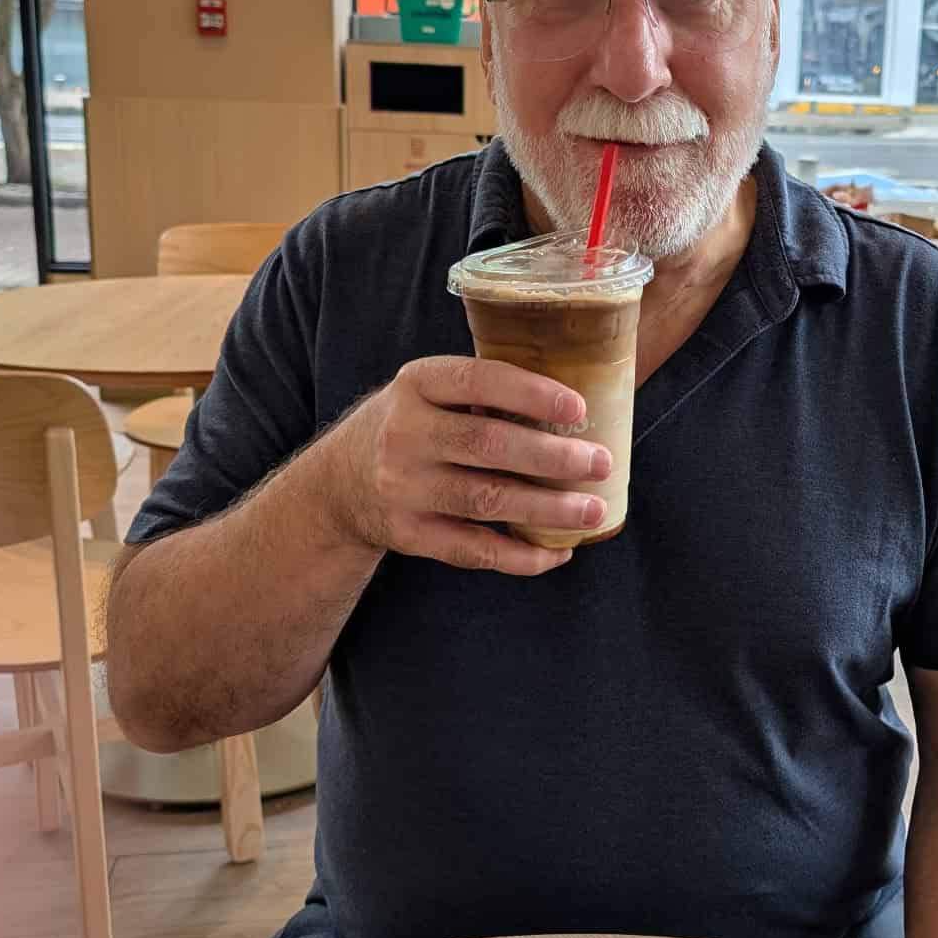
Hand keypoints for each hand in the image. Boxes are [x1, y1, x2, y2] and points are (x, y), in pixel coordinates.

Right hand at [320, 355, 613, 575]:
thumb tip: (583, 404)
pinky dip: (521, 556)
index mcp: (416, 384)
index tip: (579, 409)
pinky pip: (473, 550)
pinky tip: (557, 553)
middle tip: (601, 463)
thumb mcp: (428, 392)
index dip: (532, 394)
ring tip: (592, 510)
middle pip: (488, 446)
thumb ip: (484, 392)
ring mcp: (403, 488)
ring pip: (486, 501)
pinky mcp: (408, 534)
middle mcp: (404, 434)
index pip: (478, 381)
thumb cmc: (411, 427)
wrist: (336, 484)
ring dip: (547, 509)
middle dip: (553, 458)